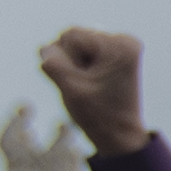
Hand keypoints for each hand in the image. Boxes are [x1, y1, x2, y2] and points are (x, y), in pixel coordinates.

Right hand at [37, 26, 146, 153]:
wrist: (120, 135)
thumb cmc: (98, 116)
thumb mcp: (71, 90)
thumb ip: (53, 65)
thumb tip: (45, 48)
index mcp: (120, 46)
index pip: (70, 35)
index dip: (66, 59)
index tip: (84, 81)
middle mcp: (125, 40)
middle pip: (73, 36)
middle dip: (70, 61)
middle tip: (86, 85)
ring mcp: (121, 46)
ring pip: (75, 44)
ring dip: (73, 65)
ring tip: (89, 85)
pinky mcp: (115, 54)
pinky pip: (82, 51)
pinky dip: (79, 66)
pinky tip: (91, 82)